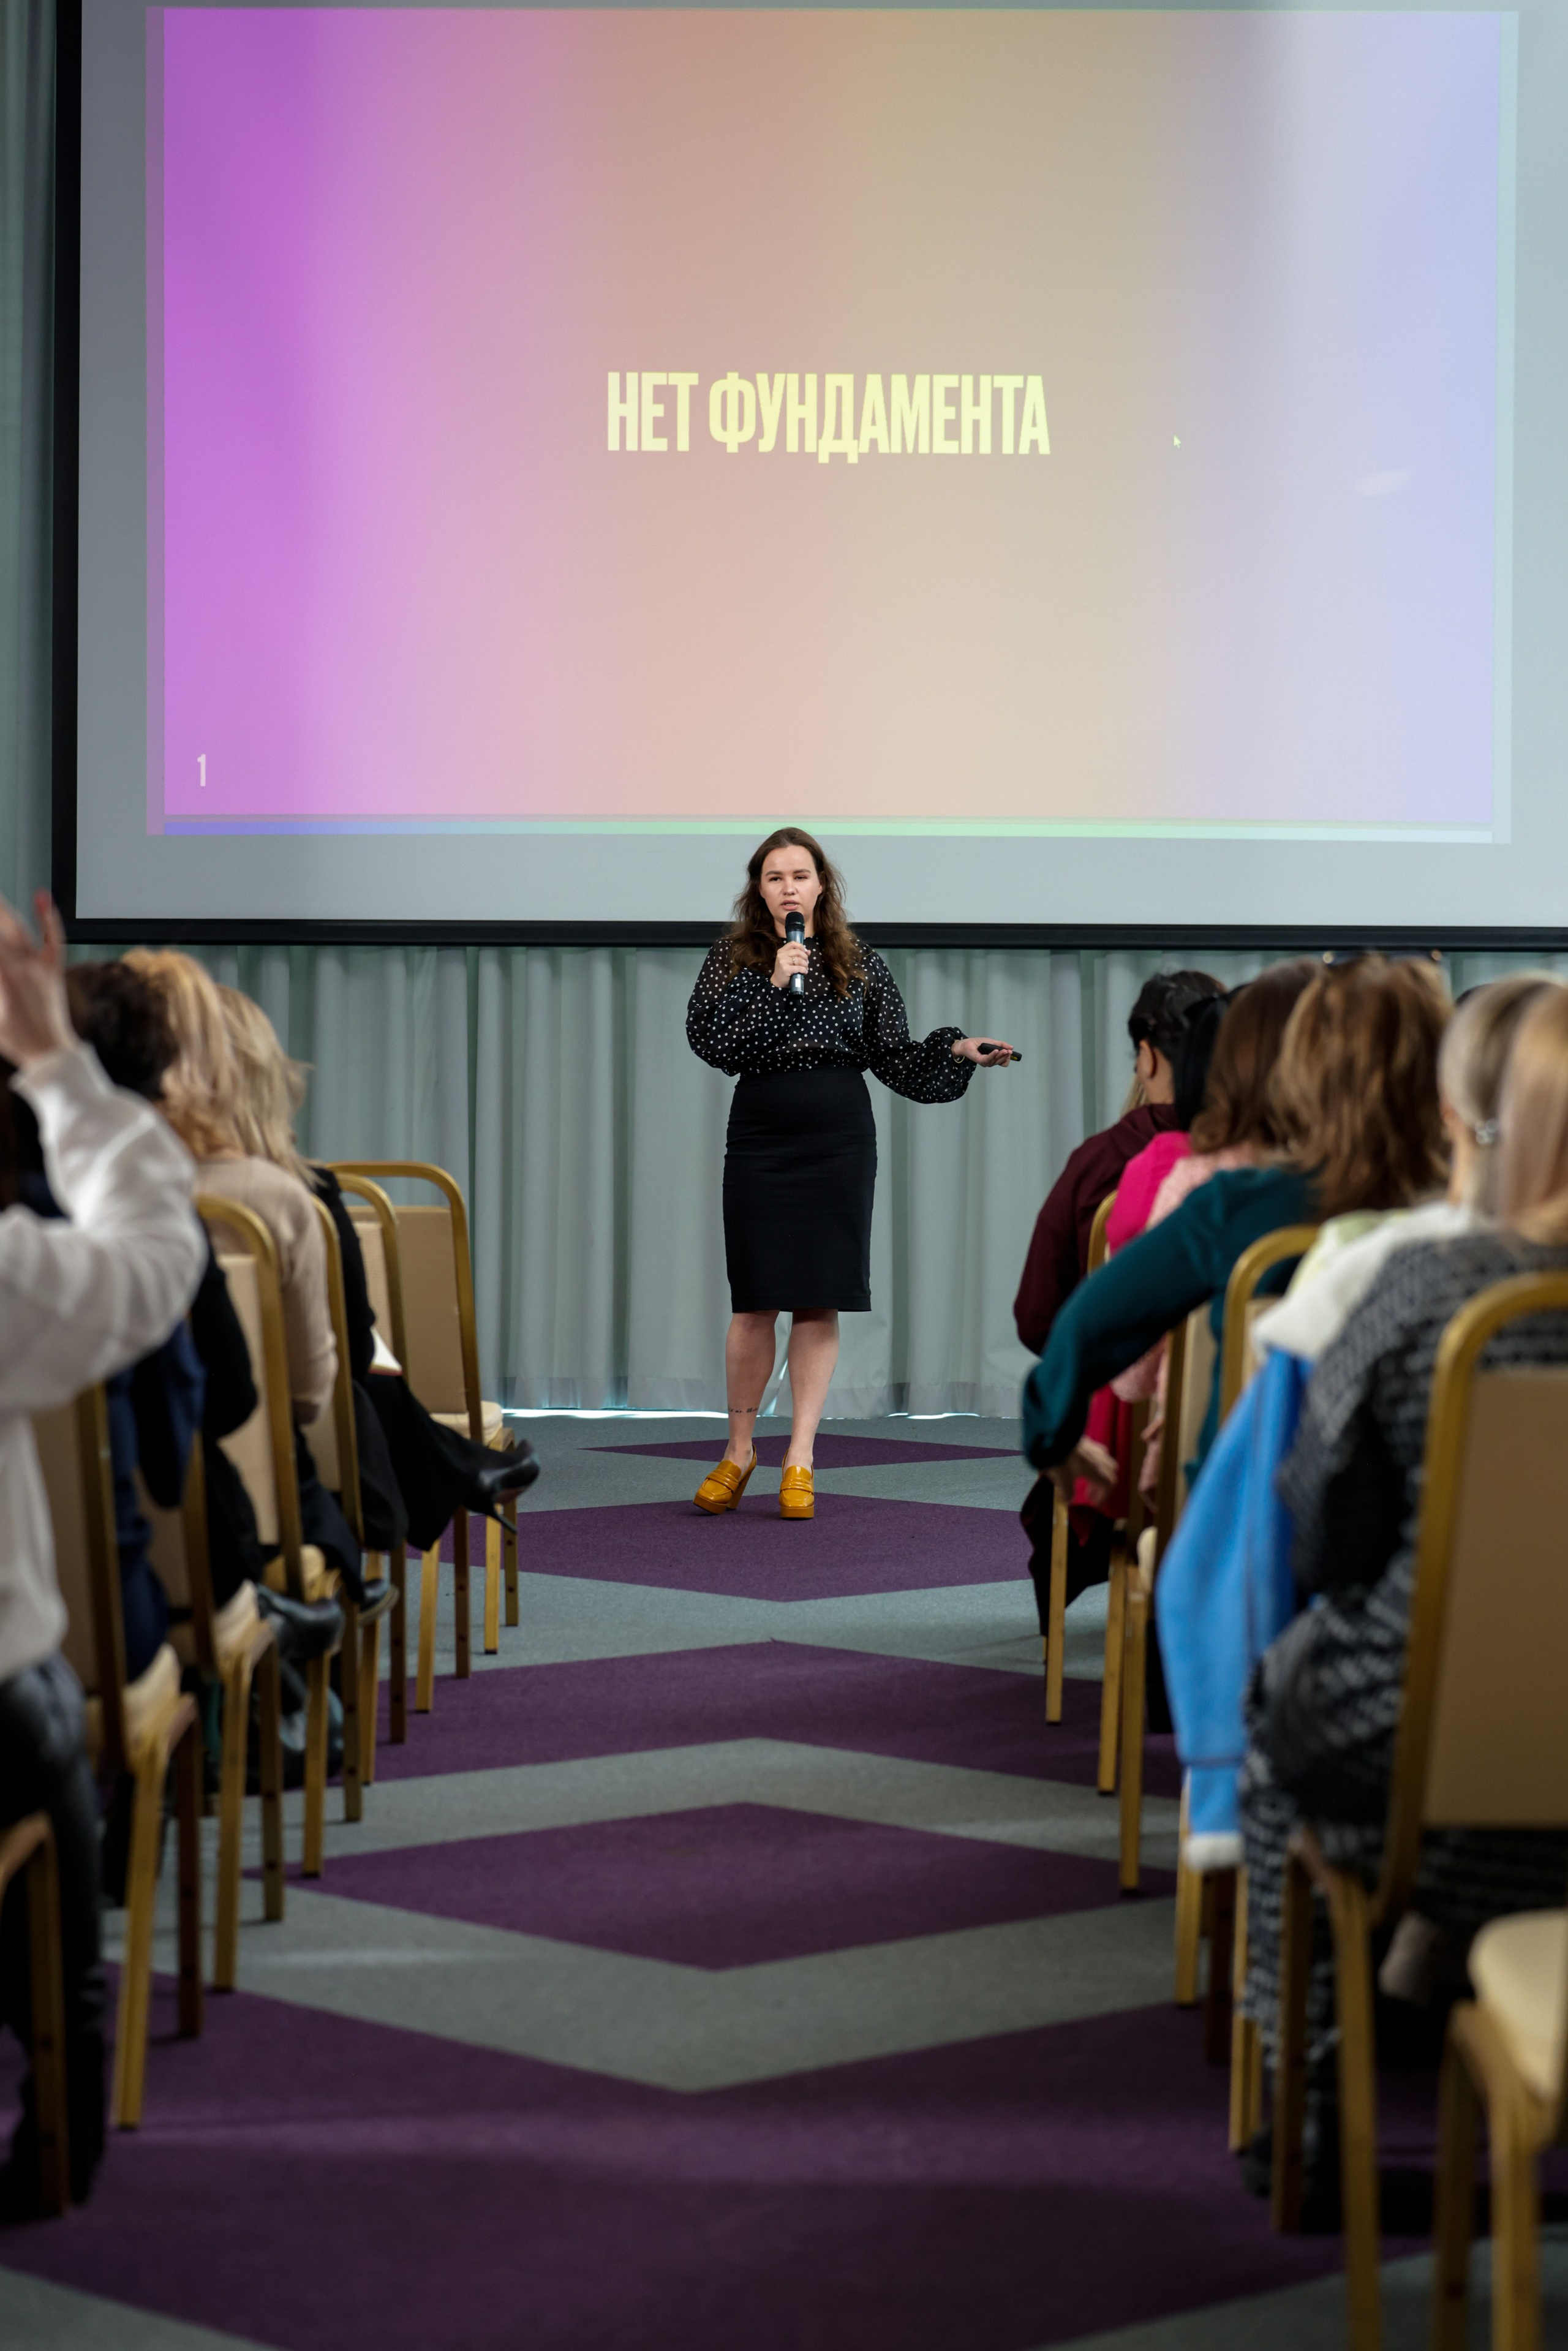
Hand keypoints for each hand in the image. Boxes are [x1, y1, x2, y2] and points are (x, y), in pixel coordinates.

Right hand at [0, 891, 75, 1070]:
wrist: (50, 1052)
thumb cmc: (15, 1040)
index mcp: (4, 978)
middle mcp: (22, 966)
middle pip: (0, 932)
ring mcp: (39, 966)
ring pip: (17, 928)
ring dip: (2, 909)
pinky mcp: (53, 969)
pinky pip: (52, 937)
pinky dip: (47, 916)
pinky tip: (42, 896)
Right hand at [771, 943, 809, 990]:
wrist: (778, 981)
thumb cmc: (785, 970)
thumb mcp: (790, 961)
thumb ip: (799, 955)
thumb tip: (809, 951)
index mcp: (781, 951)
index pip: (792, 943)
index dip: (801, 946)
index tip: (805, 952)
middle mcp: (781, 955)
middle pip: (797, 952)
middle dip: (805, 957)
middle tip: (807, 962)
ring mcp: (782, 962)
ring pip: (799, 960)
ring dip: (805, 964)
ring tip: (806, 968)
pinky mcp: (785, 969)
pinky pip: (799, 968)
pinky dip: (804, 970)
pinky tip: (805, 972)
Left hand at [952, 1036, 1016, 1065]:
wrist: (967, 1043)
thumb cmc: (978, 1043)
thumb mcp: (993, 1042)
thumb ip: (1002, 1045)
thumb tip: (1011, 1047)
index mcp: (993, 1058)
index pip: (1003, 1062)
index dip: (1007, 1058)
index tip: (1010, 1052)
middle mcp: (990, 1062)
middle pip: (1001, 1062)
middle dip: (1006, 1056)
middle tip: (1009, 1051)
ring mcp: (985, 1062)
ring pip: (996, 1061)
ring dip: (1001, 1055)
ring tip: (1004, 1050)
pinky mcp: (980, 1061)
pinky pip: (988, 1059)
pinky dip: (993, 1054)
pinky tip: (996, 1050)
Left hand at [1046, 1437, 1117, 1503]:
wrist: (1052, 1434)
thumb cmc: (1060, 1460)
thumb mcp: (1062, 1481)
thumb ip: (1067, 1492)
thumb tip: (1069, 1498)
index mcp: (1097, 1470)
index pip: (1109, 1485)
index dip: (1104, 1496)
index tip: (1093, 1503)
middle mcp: (1100, 1458)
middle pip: (1110, 1473)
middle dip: (1101, 1485)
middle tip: (1088, 1493)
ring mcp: (1094, 1447)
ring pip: (1105, 1462)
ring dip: (1099, 1474)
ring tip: (1085, 1479)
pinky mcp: (1087, 1440)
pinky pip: (1097, 1454)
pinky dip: (1093, 1464)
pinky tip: (1079, 1465)